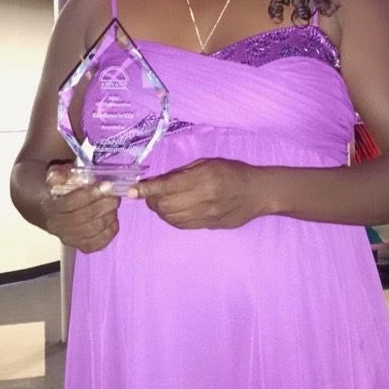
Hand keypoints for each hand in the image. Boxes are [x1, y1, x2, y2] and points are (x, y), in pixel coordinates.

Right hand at [42, 165, 119, 251]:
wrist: (51, 209)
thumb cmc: (59, 189)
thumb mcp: (58, 175)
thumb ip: (60, 173)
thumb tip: (60, 175)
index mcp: (49, 207)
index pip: (69, 203)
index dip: (90, 195)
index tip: (106, 185)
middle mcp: (56, 226)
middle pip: (82, 218)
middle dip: (103, 206)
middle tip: (114, 196)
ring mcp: (68, 238)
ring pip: (92, 231)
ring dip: (108, 217)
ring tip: (114, 205)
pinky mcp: (79, 246)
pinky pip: (97, 244)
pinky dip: (109, 232)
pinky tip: (113, 220)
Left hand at [128, 159, 264, 229]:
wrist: (258, 193)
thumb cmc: (233, 172)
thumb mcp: (208, 163)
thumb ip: (182, 172)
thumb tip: (158, 181)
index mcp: (203, 179)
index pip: (167, 186)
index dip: (146, 189)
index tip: (131, 190)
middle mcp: (203, 199)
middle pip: (165, 206)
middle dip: (152, 200)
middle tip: (150, 194)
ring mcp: (205, 216)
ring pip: (171, 218)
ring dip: (160, 211)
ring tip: (161, 202)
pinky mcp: (208, 226)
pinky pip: (181, 225)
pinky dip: (171, 218)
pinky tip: (172, 210)